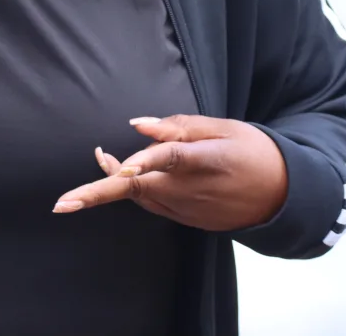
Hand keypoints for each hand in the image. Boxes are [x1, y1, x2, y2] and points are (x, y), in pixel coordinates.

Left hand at [53, 115, 287, 231]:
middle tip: (64, 202)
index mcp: (205, 161)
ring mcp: (188, 209)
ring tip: (99, 158)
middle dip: (100, 193)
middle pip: (138, 190)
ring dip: (112, 186)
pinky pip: (153, 204)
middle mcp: (192, 190)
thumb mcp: (224, 128)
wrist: (282, 195)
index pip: (168, 159)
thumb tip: (137, 125)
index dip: (142, 161)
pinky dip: (134, 190)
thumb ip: (180, 126)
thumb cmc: (253, 151)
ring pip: (140, 198)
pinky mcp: (188, 219)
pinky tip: (125, 174)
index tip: (117, 168)